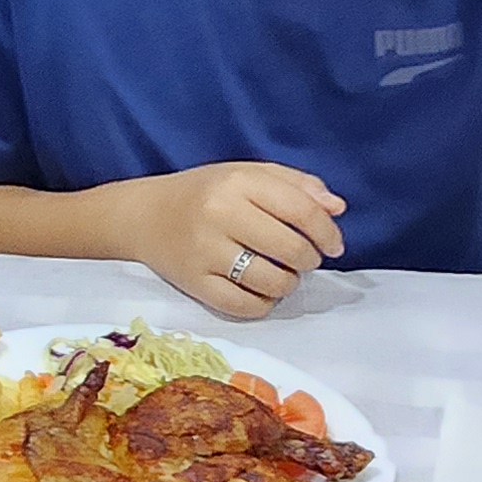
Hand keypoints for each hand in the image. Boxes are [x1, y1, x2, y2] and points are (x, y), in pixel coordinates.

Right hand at [116, 161, 346, 318]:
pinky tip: (262, 292)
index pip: (301, 211)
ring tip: (282, 274)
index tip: (334, 245)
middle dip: (310, 260)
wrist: (144, 215)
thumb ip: (296, 185)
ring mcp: (205, 252)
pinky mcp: (194, 283)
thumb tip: (337, 208)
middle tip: (305, 259)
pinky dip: (263, 304)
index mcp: (238, 182)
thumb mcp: (248, 174)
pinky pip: (245, 307)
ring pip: (272, 282)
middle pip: (291, 249)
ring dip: (288, 284)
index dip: (327, 232)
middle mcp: (220, 214)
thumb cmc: (205, 192)